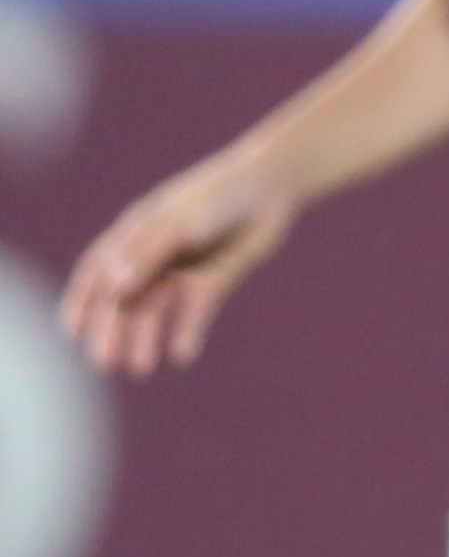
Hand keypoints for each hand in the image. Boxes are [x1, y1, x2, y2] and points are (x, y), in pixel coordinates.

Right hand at [61, 150, 297, 377]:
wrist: (268, 188)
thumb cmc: (214, 197)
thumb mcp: (176, 224)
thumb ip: (145, 254)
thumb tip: (112, 289)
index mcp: (132, 236)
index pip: (96, 273)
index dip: (81, 302)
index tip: (71, 332)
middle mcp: (152, 257)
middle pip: (123, 299)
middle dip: (111, 331)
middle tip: (105, 364)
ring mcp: (181, 269)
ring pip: (154, 310)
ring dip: (144, 338)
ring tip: (141, 368)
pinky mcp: (212, 280)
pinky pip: (194, 311)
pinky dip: (187, 332)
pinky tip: (182, 355)